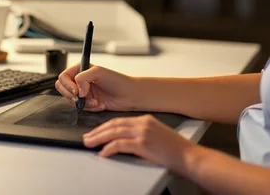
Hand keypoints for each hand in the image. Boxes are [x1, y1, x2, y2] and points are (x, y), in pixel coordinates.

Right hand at [55, 64, 137, 111]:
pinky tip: (100, 105)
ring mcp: (83, 92)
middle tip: (81, 98)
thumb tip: (77, 90)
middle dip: (72, 96)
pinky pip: (81, 108)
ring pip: (71, 100)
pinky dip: (90, 108)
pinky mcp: (88, 103)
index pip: (63, 77)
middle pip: (62, 89)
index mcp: (80, 69)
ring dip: (84, 103)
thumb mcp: (99, 72)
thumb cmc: (118, 81)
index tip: (76, 91)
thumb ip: (83, 78)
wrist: (130, 95)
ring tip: (95, 101)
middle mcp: (79, 80)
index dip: (67, 85)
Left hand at [83, 114, 197, 173]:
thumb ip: (141, 134)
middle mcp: (143, 123)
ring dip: (98, 138)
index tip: (95, 132)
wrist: (191, 157)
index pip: (119, 121)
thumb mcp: (157, 135)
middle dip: (98, 131)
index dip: (104, 127)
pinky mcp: (143, 144)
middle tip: (87, 138)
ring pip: (113, 133)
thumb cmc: (176, 150)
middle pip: (113, 125)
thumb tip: (124, 140)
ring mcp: (143, 133)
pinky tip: (103, 153)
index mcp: (145, 120)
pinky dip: (109, 148)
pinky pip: (120, 145)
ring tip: (89, 144)